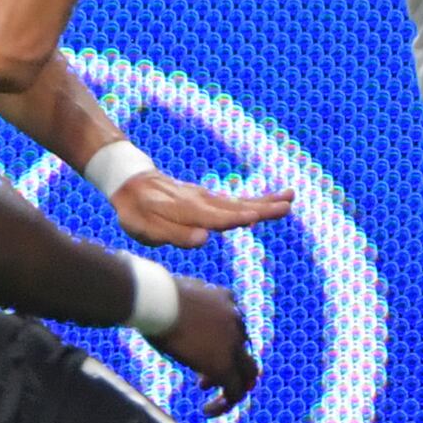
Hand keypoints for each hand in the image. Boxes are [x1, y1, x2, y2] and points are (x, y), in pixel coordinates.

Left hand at [112, 170, 294, 249]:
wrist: (132, 183)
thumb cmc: (136, 211)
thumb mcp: (145, 228)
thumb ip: (174, 234)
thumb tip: (204, 239)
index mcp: (188, 210)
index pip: (217, 216)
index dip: (237, 218)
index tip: (258, 217)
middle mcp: (203, 201)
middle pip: (237, 206)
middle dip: (262, 207)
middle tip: (287, 205)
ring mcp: (208, 198)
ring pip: (240, 201)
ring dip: (265, 201)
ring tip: (290, 198)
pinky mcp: (209, 199)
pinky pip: (236, 201)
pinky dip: (256, 200)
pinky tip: (270, 202)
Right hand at [144, 279, 257, 415]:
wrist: (156, 300)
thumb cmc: (154, 295)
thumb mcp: (175, 293)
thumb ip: (182, 302)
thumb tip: (160, 302)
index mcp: (226, 300)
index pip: (235, 326)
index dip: (219, 344)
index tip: (196, 354)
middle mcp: (236, 320)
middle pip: (244, 350)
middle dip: (228, 366)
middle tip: (203, 379)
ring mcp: (233, 343)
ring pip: (247, 374)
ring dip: (232, 388)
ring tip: (211, 403)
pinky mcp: (222, 365)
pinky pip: (234, 391)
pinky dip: (225, 404)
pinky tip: (207, 411)